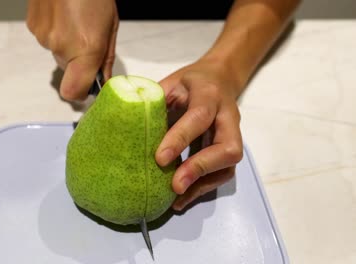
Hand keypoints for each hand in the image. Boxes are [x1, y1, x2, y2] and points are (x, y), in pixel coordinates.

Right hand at [26, 0, 118, 100]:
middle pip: (68, 72)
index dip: (80, 93)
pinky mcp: (32, 27)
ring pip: (57, 54)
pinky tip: (63, 15)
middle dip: (78, 62)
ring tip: (75, 20)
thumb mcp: (110, 26)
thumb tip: (102, 81)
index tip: (89, 86)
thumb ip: (105, 59)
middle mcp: (60, 47)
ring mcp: (43, 37)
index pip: (73, 92)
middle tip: (88, 39)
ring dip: (66, 44)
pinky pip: (46, 39)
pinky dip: (55, 32)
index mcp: (85, 49)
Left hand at [156, 58, 243, 210]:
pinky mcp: (229, 150)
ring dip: (201, 185)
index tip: (159, 159)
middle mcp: (227, 116)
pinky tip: (181, 198)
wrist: (220, 79)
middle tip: (174, 185)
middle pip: (227, 148)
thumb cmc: (190, 82)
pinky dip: (201, 188)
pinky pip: (221, 173)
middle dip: (200, 168)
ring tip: (175, 198)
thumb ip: (154, 100)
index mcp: (209, 94)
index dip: (180, 139)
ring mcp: (233, 135)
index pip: (199, 116)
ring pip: (227, 166)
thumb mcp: (170, 82)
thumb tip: (125, 122)